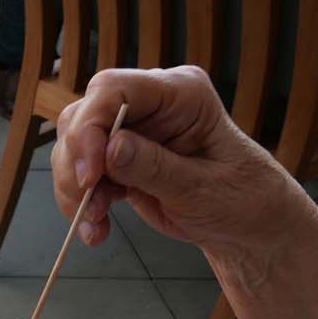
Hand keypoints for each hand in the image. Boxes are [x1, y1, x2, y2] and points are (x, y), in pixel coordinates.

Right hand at [50, 66, 305, 259]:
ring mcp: (131, 132)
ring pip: (74, 148)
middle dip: (78, 163)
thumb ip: (155, 167)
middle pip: (83, 116)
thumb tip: (110, 148)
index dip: (90, 126)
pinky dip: (82, 205)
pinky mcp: (117, 161)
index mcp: (181, 93)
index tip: (90, 174)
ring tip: (96, 223)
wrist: (243, 225)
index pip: (114, 89)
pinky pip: (80, 175)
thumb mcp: (201, 188)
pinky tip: (97, 229)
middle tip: (88, 203)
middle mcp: (149, 105)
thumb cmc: (239, 199)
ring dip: (75, 190)